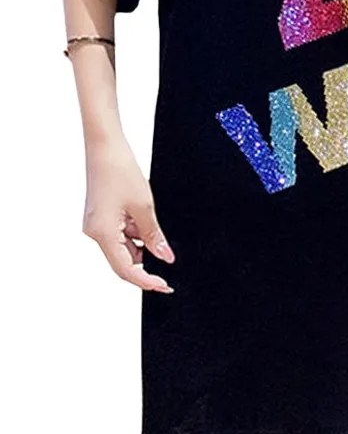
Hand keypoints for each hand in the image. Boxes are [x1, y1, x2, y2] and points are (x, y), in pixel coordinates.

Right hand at [82, 138, 175, 292]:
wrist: (106, 147)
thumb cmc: (121, 171)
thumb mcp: (144, 207)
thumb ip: (154, 236)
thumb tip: (165, 257)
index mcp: (102, 234)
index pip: (125, 269)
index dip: (145, 281)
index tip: (164, 286)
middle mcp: (94, 233)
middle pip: (122, 260)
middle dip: (145, 263)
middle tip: (167, 264)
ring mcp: (96, 224)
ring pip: (122, 246)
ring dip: (141, 243)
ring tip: (152, 221)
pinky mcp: (100, 216)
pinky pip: (119, 233)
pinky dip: (134, 231)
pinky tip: (144, 218)